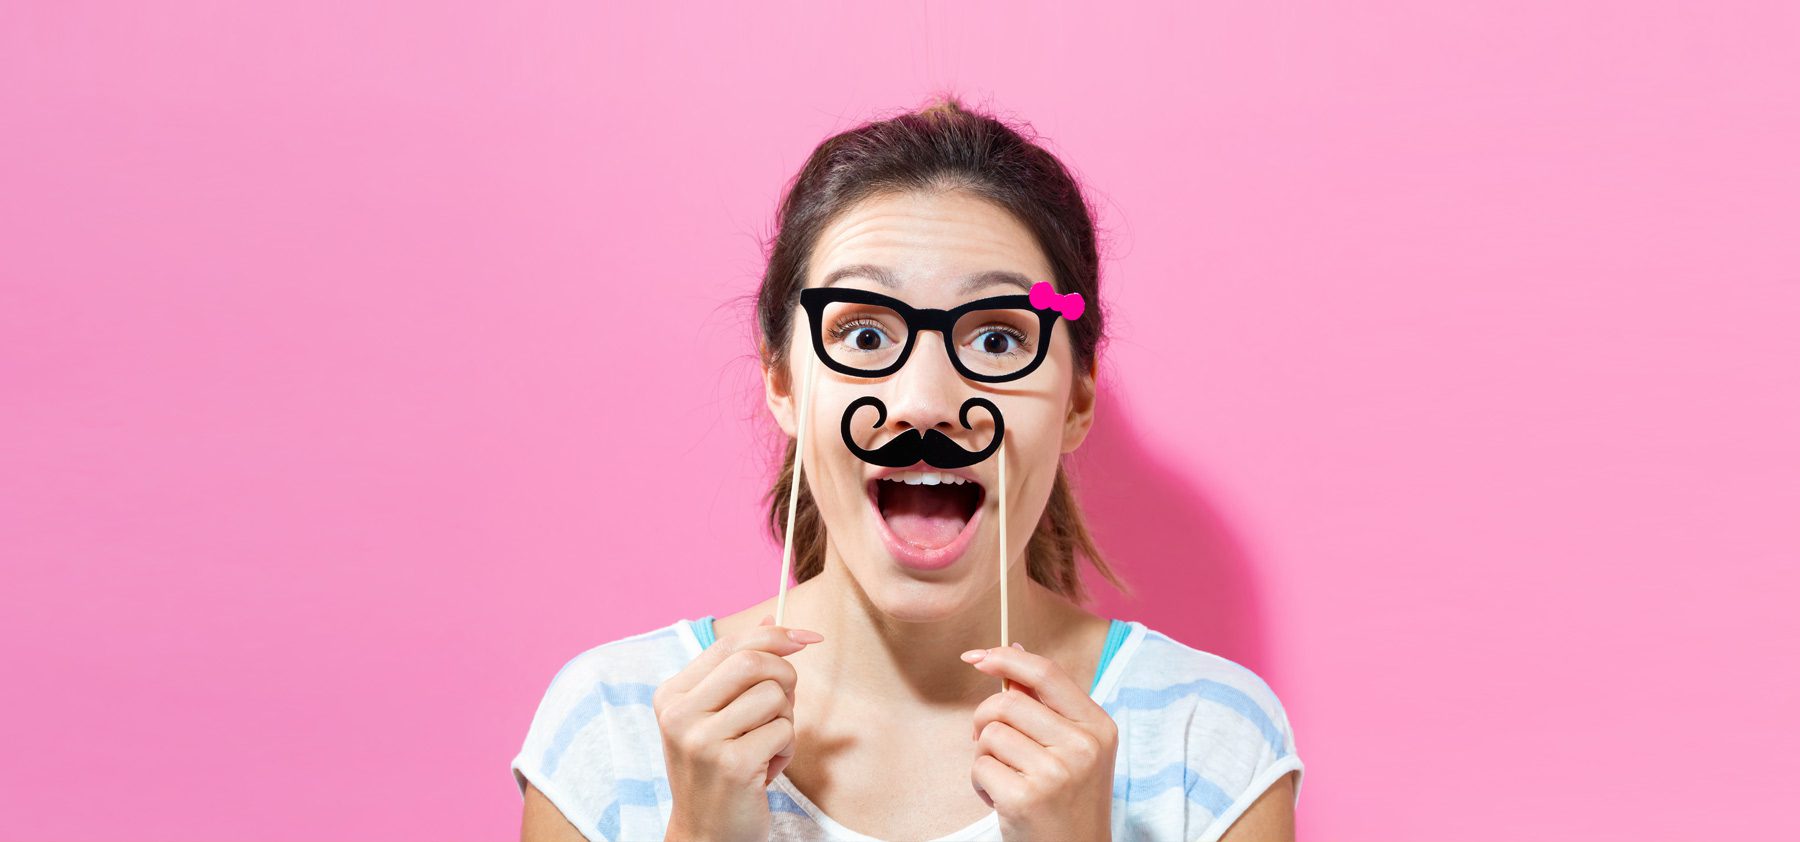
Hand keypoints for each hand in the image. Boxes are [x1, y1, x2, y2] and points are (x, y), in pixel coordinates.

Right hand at [654, 614, 822, 841]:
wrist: (706, 835)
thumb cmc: (717, 771)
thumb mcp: (717, 716)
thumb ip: (738, 669)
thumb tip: (771, 618)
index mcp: (672, 694)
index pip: (731, 644)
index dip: (777, 635)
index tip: (809, 638)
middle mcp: (679, 713)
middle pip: (755, 661)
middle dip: (785, 677)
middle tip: (783, 706)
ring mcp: (702, 740)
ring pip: (775, 697)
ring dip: (785, 722)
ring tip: (764, 747)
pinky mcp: (732, 764)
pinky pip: (784, 732)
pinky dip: (786, 750)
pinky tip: (766, 770)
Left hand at [962, 642, 1117, 840]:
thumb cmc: (1068, 801)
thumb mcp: (1074, 749)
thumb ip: (1046, 704)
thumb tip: (1011, 649)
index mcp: (1099, 727)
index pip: (1047, 673)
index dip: (1007, 658)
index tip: (977, 657)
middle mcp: (1082, 746)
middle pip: (1008, 701)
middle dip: (984, 718)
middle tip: (986, 742)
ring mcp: (1056, 773)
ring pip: (990, 733)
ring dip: (984, 756)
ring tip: (1005, 778)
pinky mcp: (1025, 798)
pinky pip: (980, 766)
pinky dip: (980, 783)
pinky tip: (1002, 799)